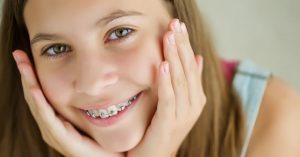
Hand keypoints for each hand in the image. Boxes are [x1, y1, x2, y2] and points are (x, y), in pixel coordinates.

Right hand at [12, 50, 124, 156]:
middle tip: (18, 54)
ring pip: (37, 104)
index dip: (32, 74)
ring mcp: (53, 132)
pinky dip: (39, 102)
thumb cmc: (100, 138)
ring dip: (29, 83)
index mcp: (55, 119)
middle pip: (34, 95)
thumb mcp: (90, 115)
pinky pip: (47, 117)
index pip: (40, 93)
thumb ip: (85, 101)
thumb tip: (91, 78)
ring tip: (23, 65)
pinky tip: (34, 88)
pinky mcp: (60, 138)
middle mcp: (50, 125)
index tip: (25, 55)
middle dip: (26, 74)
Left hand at [127, 19, 205, 156]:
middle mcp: (194, 105)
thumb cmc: (163, 127)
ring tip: (169, 37)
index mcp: (196, 98)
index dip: (186, 45)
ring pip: (181, 82)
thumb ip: (187, 81)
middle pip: (188, 70)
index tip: (179, 26)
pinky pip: (169, 99)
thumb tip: (198, 58)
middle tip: (175, 24)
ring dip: (175, 58)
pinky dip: (166, 82)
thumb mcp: (176, 101)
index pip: (192, 66)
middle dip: (181, 46)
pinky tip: (163, 65)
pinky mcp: (170, 124)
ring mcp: (184, 116)